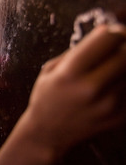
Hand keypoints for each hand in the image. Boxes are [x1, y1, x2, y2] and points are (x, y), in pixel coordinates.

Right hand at [25, 24, 125, 155]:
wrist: (47, 133)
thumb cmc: (47, 97)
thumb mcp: (51, 69)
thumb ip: (79, 50)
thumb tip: (110, 31)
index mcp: (70, 73)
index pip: (109, 37)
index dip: (114, 31)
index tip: (112, 34)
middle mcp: (90, 89)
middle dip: (123, 47)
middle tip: (116, 50)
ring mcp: (108, 105)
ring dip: (122, 68)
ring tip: (108, 72)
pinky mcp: (120, 117)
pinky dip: (123, 84)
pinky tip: (111, 88)